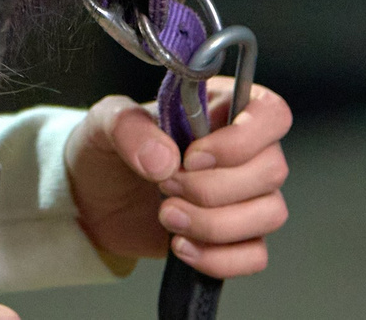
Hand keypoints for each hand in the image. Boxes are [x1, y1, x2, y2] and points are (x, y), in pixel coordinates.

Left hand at [64, 79, 291, 279]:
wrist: (92, 199)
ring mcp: (244, 197)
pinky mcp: (234, 238)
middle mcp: (244, 151)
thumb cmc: (108, 149)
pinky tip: (180, 246)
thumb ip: (129, 128)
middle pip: (273, 170)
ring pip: (269, 214)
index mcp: (223, 107)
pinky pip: (255, 255)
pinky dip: (218, 257)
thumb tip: (165, 159)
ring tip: (167, 216)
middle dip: (213, 187)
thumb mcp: (105, 122)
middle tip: (167, 185)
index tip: (193, 155)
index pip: (271, 114)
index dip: (242, 139)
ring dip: (214, 223)